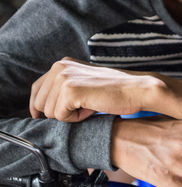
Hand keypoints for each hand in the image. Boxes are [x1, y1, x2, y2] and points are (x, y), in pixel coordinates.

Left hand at [30, 57, 181, 121]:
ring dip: (69, 116)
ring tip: (89, 107)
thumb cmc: (115, 91)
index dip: (38, 106)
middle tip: (83, 108)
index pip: (36, 89)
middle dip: (59, 113)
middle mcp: (59, 67)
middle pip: (40, 103)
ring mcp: (64, 78)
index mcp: (62, 64)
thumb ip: (65, 88)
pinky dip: (76, 119)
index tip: (42, 117)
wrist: (136, 89)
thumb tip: (45, 108)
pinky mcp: (70, 90)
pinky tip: (91, 109)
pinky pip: (61, 116)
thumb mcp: (85, 84)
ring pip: (50, 112)